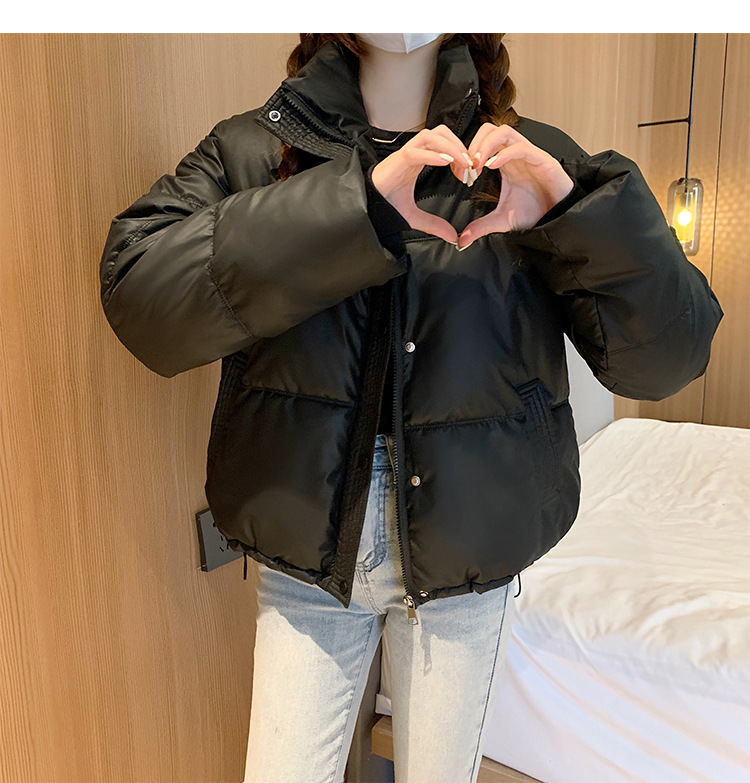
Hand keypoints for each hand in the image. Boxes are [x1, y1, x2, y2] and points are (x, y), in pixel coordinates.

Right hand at [370, 125, 477, 244]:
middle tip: (470, 166)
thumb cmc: (385, 206)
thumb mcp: (415, 217)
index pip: (444, 144)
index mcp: (419, 159)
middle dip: (459, 146)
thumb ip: (434, 224)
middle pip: (441, 132)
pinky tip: (446, 163)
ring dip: (449, 147)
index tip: (469, 172)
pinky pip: (416, 151)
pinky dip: (433, 154)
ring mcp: (404, 154)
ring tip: (462, 163)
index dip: (460, 153)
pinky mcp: (396, 161)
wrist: (365, 208)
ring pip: (430, 135)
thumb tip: (453, 236)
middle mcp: (413, 152)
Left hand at [456, 123, 575, 249]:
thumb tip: (462, 241)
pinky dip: (504, 153)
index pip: (482, 141)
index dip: (468, 153)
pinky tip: (493, 166)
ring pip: (504, 132)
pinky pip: (521, 147)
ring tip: (478, 165)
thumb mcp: (501, 221)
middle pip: (490, 129)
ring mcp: (529, 154)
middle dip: (475, 144)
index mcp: (504, 161)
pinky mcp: (542, 159)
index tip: (462, 173)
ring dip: (486, 145)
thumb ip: (481, 227)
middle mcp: (514, 154)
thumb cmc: (535, 212)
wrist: (558, 218)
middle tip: (468, 166)